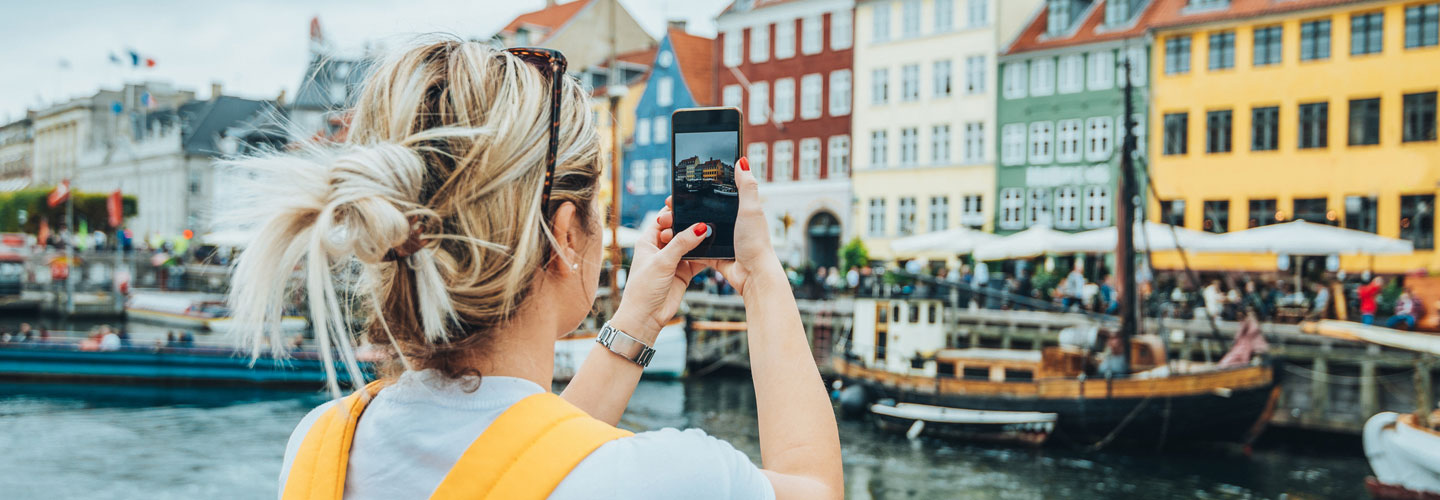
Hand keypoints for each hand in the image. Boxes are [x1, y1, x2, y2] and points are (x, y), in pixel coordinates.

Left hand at [610, 204, 710, 342]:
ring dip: (700, 240)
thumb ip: (682, 243)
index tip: (690, 205)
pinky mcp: (684, 273)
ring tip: (714, 232)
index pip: (663, 219)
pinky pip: (698, 260)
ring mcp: (673, 261)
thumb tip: (700, 227)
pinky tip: (716, 250)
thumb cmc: (643, 288)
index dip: (675, 212)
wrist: (646, 317)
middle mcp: (661, 249)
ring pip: (690, 245)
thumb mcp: (662, 261)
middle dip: (692, 225)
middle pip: (680, 230)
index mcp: (648, 240)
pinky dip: (706, 256)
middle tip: (706, 218)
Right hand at [657, 157, 779, 296]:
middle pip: (697, 213)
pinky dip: (682, 246)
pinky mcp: (713, 254)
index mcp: (737, 209)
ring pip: (693, 231)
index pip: (710, 195)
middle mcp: (727, 222)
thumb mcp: (751, 209)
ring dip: (677, 229)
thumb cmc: (755, 242)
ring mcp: (719, 239)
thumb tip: (742, 160)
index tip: (675, 193)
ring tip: (664, 228)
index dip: (692, 193)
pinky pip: (694, 248)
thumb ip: (746, 186)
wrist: (752, 275)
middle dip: (678, 212)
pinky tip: (670, 242)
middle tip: (665, 212)